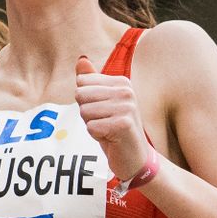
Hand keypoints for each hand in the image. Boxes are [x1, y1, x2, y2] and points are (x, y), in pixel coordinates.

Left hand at [74, 56, 147, 180]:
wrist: (135, 158)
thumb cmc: (115, 129)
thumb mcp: (101, 102)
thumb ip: (91, 81)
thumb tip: (81, 59)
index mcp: (121, 82)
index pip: (82, 82)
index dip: (85, 101)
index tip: (102, 111)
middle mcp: (126, 91)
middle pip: (81, 95)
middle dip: (86, 113)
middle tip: (104, 122)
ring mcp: (127, 107)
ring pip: (85, 111)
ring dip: (92, 125)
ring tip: (108, 130)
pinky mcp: (124, 124)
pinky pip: (91, 127)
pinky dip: (96, 136)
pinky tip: (111, 139)